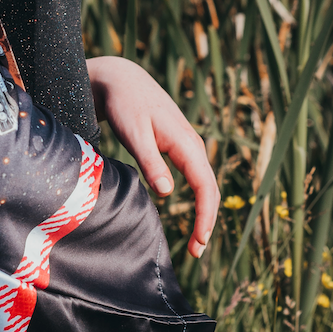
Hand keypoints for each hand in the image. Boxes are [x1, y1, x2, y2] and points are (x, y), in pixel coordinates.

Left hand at [87, 56, 219, 257]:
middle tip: (196, 252)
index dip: (206, 217)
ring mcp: (188, 145)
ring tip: (196, 241)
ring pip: (204, 183)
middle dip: (207, 221)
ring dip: (204, 212)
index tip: (199, 243)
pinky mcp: (178, 146)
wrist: (121, 78)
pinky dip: (198, 198)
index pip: (206, 187)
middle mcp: (193, 145)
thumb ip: (150, 161)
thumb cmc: (124, 105)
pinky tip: (191, 212)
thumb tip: (167, 193)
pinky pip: (196, 176)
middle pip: (210, 189)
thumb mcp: (133, 133)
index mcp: (186, 143)